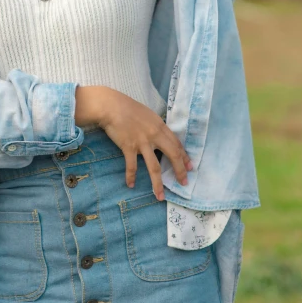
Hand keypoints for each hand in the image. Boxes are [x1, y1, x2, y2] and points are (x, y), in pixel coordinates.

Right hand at [76, 85, 192, 199]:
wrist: (112, 106)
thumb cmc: (129, 108)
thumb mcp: (149, 115)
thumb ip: (156, 126)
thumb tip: (162, 137)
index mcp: (160, 126)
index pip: (176, 144)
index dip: (184, 157)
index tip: (189, 168)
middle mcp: (154, 135)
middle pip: (172, 155)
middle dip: (179, 171)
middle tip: (184, 183)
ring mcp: (142, 142)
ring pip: (154, 167)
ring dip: (158, 184)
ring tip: (160, 196)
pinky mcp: (129, 147)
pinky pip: (132, 166)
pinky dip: (131, 177)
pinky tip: (131, 185)